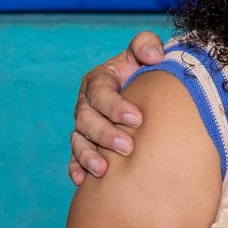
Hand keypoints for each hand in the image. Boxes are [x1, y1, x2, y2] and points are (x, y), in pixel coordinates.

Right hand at [68, 31, 165, 183]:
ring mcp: (84, 126)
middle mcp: (87, 104)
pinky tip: (84, 181)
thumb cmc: (148, 72)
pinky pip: (75, 159)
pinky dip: (77, 169)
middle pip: (86, 120)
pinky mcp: (86, 145)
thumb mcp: (147, 53)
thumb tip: (153, 55)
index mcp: (99, 81)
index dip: (115, 106)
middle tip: (128, 147)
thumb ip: (147, 45)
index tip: (138, 119)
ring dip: (89, 156)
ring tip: (104, 170)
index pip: (100, 93)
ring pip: (79, 141)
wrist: (149, 95)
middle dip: (106, 134)